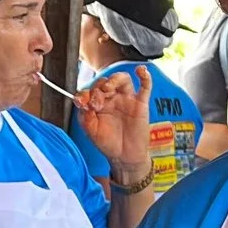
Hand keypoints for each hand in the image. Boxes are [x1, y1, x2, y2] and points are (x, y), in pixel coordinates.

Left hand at [76, 65, 153, 182]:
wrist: (124, 157)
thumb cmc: (108, 143)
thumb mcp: (91, 130)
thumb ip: (85, 115)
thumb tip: (82, 101)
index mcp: (98, 103)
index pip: (91, 90)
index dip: (85, 93)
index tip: (82, 102)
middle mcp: (112, 98)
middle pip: (105, 81)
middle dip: (98, 88)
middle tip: (96, 102)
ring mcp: (127, 99)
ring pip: (123, 79)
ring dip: (114, 80)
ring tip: (109, 88)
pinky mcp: (141, 104)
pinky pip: (145, 86)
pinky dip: (145, 76)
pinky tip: (141, 71)